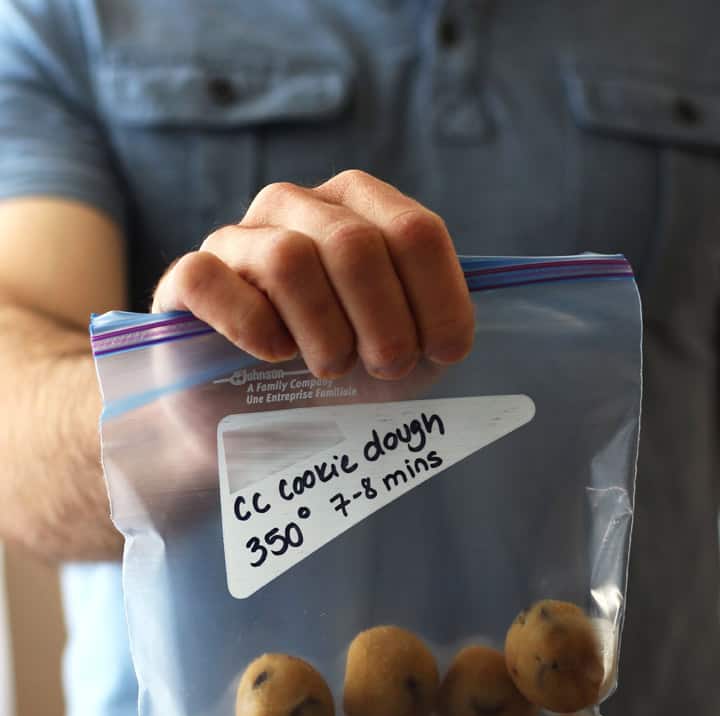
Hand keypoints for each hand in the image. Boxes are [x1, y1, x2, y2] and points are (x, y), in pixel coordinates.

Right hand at [152, 170, 473, 380]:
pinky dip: (252, 326)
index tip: (440, 354)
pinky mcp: (186, 280)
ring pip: (289, 260)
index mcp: (357, 208)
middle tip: (384, 368)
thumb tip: (455, 333)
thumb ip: (432, 324)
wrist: (250, 424)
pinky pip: (212, 280)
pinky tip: (271, 355)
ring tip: (329, 368)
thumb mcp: (399, 350)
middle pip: (354, 244)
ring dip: (324, 331)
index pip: (415, 232)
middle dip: (383, 322)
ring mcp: (236, 238)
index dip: (438, 302)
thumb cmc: (334, 380)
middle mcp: (295, 207)